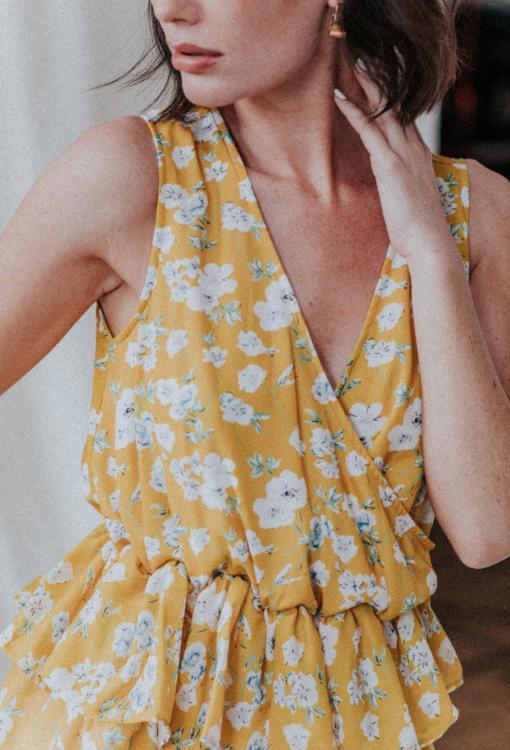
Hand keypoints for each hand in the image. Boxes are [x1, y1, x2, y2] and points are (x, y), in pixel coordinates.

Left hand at [334, 65, 454, 260]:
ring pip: (385, 111)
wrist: (429, 243)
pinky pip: (370, 131)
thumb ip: (399, 185)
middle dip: (381, 82)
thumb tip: (389, 188)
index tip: (378, 82)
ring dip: (367, 86)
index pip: (404, 119)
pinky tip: (341, 98)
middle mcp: (414, 149)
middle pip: (396, 107)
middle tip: (363, 61)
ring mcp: (404, 155)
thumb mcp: (408, 199)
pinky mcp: (390, 166)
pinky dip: (355, 112)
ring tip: (352, 66)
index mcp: (419, 156)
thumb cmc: (417, 229)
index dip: (391, 99)